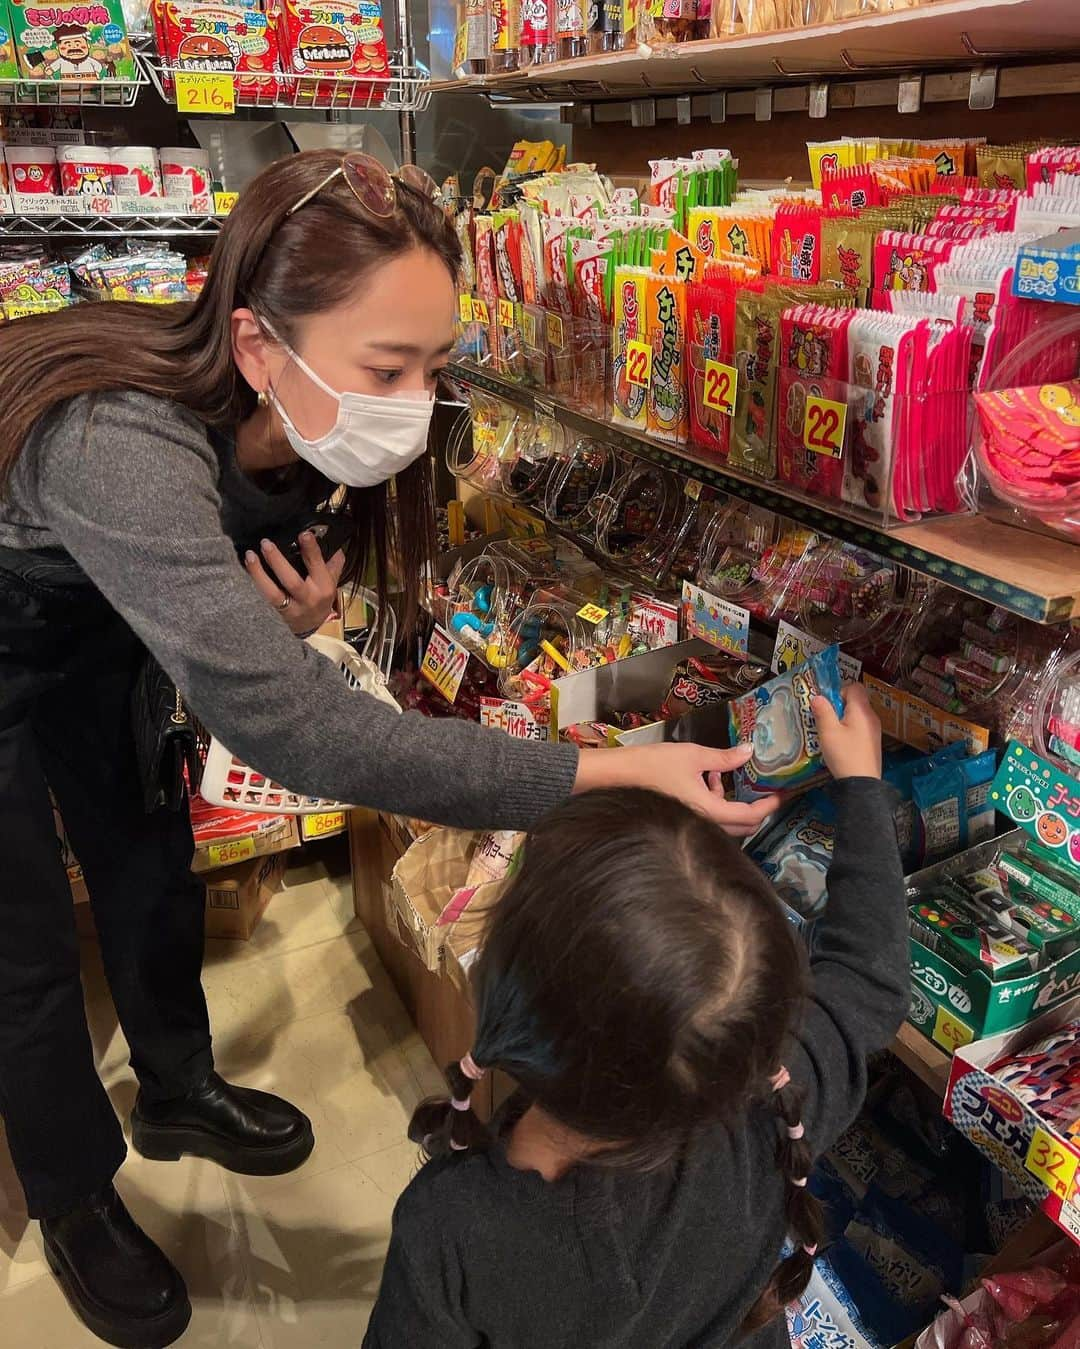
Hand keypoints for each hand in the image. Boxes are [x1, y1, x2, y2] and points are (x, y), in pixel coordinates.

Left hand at [245, 532, 345, 636]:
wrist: (311, 628)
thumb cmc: (320, 599)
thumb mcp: (331, 582)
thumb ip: (333, 564)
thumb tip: (335, 543)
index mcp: (324, 587)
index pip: (317, 565)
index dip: (311, 550)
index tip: (303, 534)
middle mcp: (308, 598)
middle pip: (292, 581)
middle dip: (278, 561)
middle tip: (266, 543)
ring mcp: (291, 608)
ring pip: (273, 593)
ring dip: (259, 574)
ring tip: (250, 555)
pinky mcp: (276, 614)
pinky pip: (263, 600)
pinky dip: (254, 585)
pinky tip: (244, 570)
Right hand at [573, 742, 780, 838]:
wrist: (617, 777)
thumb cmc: (654, 765)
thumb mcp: (693, 756)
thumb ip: (723, 758)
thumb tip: (749, 751)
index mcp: (710, 811)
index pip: (750, 816)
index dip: (769, 806)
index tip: (782, 793)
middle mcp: (703, 823)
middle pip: (741, 825)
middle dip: (756, 808)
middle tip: (764, 788)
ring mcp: (692, 823)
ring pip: (724, 822)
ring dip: (732, 802)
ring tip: (723, 774)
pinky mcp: (683, 818)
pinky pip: (709, 816)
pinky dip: (715, 800)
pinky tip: (707, 777)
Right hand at [811, 682, 881, 780]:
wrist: (862, 783)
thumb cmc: (844, 755)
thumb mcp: (828, 732)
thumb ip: (823, 712)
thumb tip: (817, 697)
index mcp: (861, 710)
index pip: (854, 687)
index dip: (839, 691)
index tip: (828, 705)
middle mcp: (871, 717)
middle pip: (856, 701)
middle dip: (839, 706)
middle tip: (826, 719)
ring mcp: (874, 730)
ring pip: (857, 715)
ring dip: (843, 719)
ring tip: (831, 733)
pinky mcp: (873, 742)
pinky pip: (860, 727)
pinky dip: (849, 729)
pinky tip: (840, 744)